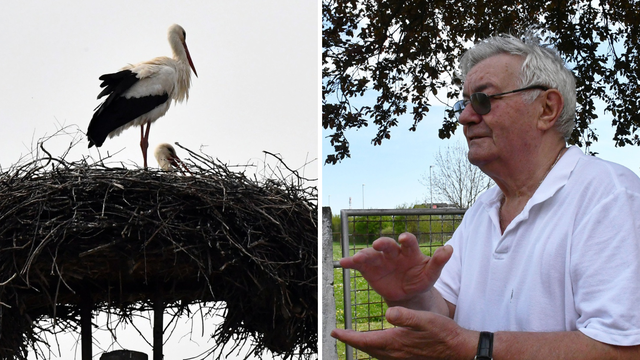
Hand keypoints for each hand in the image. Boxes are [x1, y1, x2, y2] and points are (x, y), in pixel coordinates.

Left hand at [331, 306, 475, 359]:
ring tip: (357, 339)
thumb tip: (388, 314)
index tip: (335, 333)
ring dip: (365, 346)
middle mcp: (395, 354)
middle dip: (353, 342)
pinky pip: (386, 356)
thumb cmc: (443, 333)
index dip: (348, 337)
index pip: (365, 341)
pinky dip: (377, 350)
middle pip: (367, 349)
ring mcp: (402, 358)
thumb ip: (406, 316)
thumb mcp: (425, 319)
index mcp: (395, 342)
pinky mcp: (408, 359)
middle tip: (341, 335)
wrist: (459, 349)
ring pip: (376, 353)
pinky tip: (381, 344)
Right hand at [340, 232, 452, 303]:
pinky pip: (359, 264)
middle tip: (378, 245)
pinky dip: (350, 262)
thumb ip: (438, 262)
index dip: (406, 239)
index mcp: (409, 251)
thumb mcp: (431, 274)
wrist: (407, 295)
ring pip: (370, 254)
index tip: (403, 239)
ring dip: (363, 254)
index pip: (408, 241)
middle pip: (387, 244)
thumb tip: (449, 249)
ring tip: (357, 258)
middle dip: (382, 243)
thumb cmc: (421, 280)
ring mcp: (380, 260)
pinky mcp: (368, 269)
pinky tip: (343, 263)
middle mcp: (393, 252)